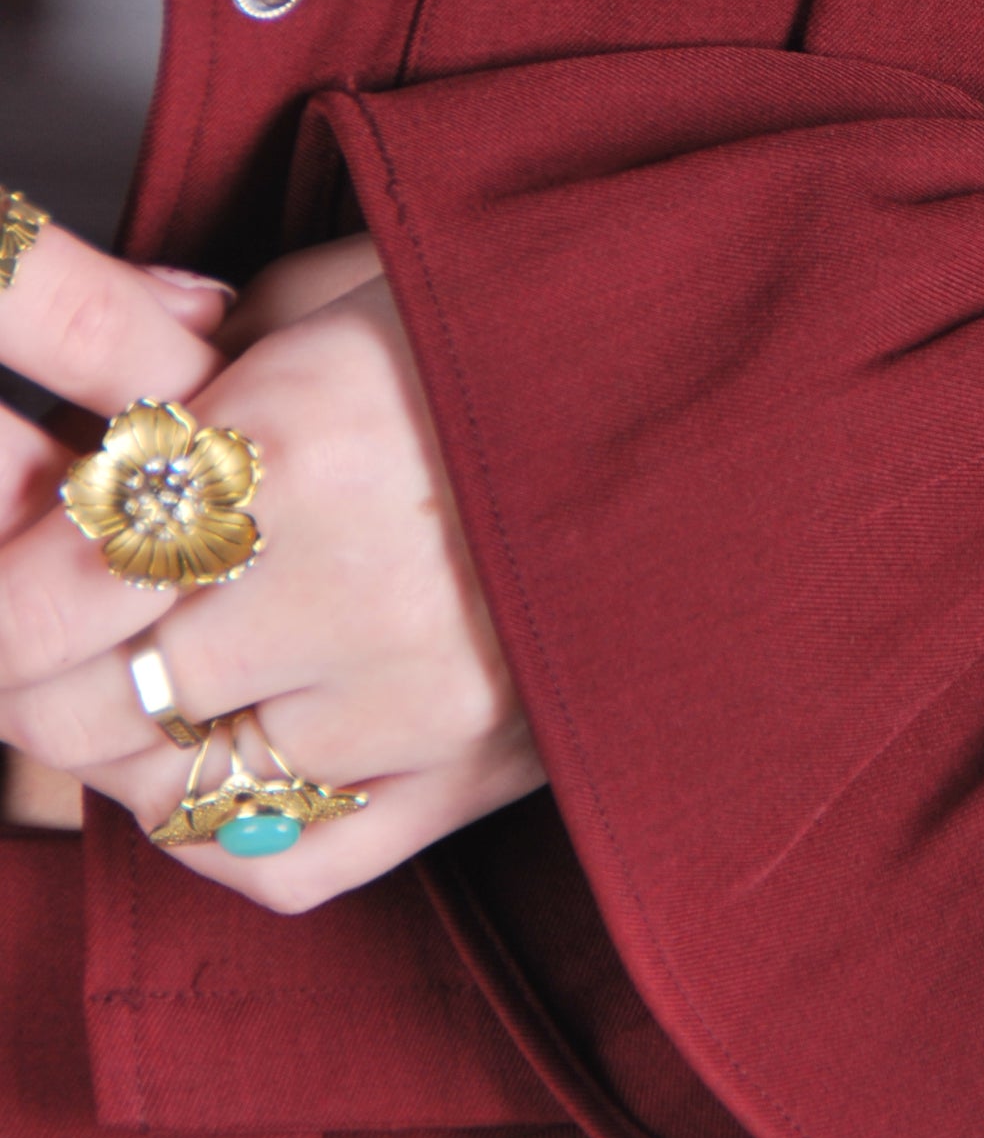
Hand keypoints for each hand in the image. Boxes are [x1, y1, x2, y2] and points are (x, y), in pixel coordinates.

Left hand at [0, 219, 543, 909]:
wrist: (755, 417)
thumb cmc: (557, 325)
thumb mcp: (372, 274)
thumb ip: (211, 326)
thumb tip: (109, 360)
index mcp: (297, 440)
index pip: (39, 586)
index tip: (15, 545)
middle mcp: (341, 590)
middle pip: (78, 701)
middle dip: (37, 659)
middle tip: (60, 607)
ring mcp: (410, 708)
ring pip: (162, 787)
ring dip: (122, 733)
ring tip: (149, 661)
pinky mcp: (472, 780)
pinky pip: (280, 863)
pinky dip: (214, 828)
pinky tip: (222, 755)